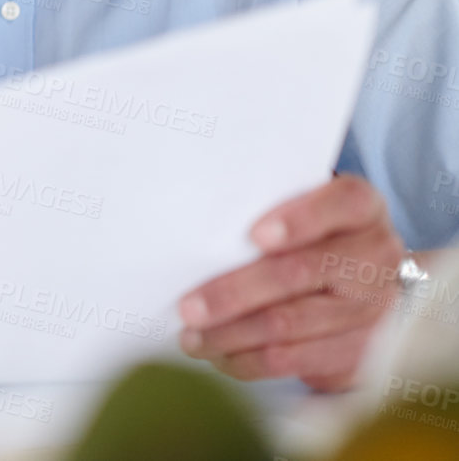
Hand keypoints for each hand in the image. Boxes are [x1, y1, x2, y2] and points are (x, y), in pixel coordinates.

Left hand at [177, 175, 404, 390]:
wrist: (360, 276)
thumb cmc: (308, 230)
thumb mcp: (297, 204)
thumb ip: (264, 207)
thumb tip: (199, 234)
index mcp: (362, 208)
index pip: (344, 203)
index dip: (301, 219)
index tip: (254, 236)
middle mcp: (377, 256)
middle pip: (303, 272)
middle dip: (237, 292)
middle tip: (188, 308)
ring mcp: (374, 308)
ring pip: (292, 323)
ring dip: (232, 335)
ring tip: (190, 338)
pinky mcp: (362, 352)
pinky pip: (296, 361)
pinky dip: (249, 362)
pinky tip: (218, 356)